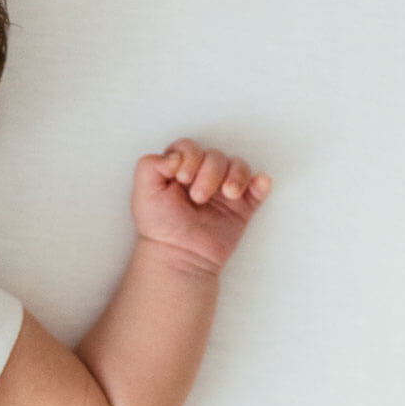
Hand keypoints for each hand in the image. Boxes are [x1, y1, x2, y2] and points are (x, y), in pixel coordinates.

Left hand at [132, 138, 271, 274]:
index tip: (182, 178)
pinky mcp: (242, 207)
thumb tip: (177, 156)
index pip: (190, 147)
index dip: (190, 156)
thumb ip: (150, 165)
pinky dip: (261, 183)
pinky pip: (258, 187)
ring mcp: (224, 191)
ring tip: (228, 194)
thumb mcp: (143, 193)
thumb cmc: (159, 226)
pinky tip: (258, 185)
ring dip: (236, 175)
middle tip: (198, 197)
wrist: (179, 257)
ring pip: (238, 166)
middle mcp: (203, 176)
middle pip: (215, 155)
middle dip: (209, 172)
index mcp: (180, 169)